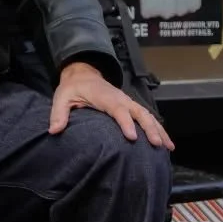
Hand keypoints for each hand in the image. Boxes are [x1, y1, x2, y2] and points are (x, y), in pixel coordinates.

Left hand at [49, 62, 173, 149]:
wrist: (84, 74)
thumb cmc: (73, 88)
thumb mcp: (61, 97)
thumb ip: (59, 113)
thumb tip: (54, 130)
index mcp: (105, 97)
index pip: (118, 109)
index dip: (126, 122)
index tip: (132, 137)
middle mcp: (120, 99)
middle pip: (139, 112)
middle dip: (150, 128)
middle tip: (157, 144)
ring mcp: (128, 102)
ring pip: (147, 115)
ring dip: (159, 130)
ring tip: (168, 147)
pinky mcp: (131, 107)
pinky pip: (147, 117)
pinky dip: (158, 128)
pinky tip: (166, 143)